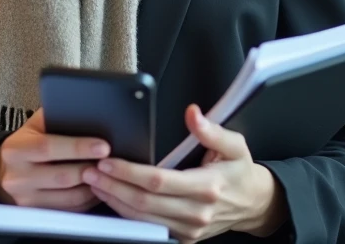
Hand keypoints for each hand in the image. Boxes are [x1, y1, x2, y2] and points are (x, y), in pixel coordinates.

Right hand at [0, 109, 109, 210]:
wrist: (7, 170)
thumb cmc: (28, 142)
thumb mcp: (36, 126)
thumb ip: (57, 118)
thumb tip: (89, 113)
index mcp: (16, 150)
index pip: (48, 147)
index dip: (77, 147)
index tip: (103, 146)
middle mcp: (17, 177)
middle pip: (62, 177)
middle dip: (91, 168)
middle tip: (111, 161)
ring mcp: (26, 199)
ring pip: (69, 197)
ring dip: (94, 186)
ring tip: (107, 173)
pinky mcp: (37, 213)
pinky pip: (70, 210)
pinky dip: (88, 199)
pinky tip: (97, 187)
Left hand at [82, 105, 287, 242]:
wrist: (254, 203)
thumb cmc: (240, 171)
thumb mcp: (234, 144)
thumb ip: (211, 129)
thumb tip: (192, 113)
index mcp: (207, 186)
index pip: (159, 181)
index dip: (129, 171)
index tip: (108, 160)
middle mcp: (197, 212)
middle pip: (144, 202)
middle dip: (113, 186)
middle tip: (90, 170)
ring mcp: (189, 229)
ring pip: (142, 219)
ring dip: (114, 201)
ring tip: (94, 183)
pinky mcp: (184, 237)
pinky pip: (149, 228)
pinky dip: (127, 215)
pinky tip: (112, 199)